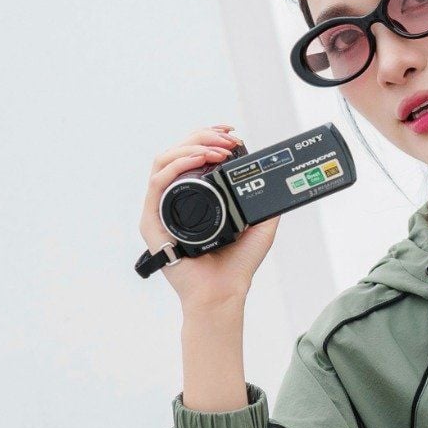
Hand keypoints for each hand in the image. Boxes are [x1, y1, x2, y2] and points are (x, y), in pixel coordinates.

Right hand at [140, 124, 280, 309]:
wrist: (223, 292)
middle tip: (226, 139)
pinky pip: (157, 183)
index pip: (193, 156)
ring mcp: (161, 209)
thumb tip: (275, 178)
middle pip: (178, 152)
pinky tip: (197, 160)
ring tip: (215, 150)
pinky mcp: (152, 221)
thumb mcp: (260, 224)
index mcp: (195, 198)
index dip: (208, 138)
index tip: (230, 135)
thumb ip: (265, 201)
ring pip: (164, 161)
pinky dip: (176, 165)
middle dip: (202, 137)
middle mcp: (175, 200)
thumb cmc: (237, 264)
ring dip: (190, 147)